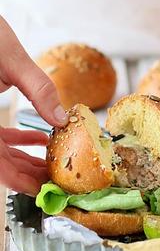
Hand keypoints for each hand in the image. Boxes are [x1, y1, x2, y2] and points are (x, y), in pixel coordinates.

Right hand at [0, 16, 67, 192]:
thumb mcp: (12, 60)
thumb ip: (39, 90)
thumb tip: (62, 118)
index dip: (22, 182)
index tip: (47, 190)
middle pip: (0, 164)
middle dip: (29, 174)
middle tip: (59, 180)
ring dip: (24, 159)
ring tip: (52, 162)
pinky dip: (16, 141)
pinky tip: (38, 139)